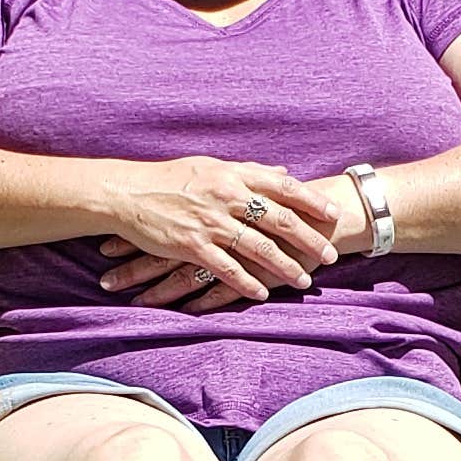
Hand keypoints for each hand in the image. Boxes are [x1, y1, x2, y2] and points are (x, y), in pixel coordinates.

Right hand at [96, 160, 339, 311]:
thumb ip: (250, 171)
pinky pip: (226, 268)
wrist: (127, 193)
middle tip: (329, 255)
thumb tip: (284, 171)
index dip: (310, 201)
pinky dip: (246, 282)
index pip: (283, 186)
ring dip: (284, 266)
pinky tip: (263, 293)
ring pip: (257, 247)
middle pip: (278, 218)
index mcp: (233, 174)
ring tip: (304, 281)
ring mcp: (209, 222)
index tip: (333, 214)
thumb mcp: (213, 166)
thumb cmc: (171, 178)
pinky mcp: (191, 245)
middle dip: (307, 239)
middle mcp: (226, 196)